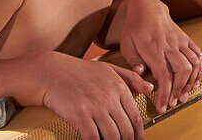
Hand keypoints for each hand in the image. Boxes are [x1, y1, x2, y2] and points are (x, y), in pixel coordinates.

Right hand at [38, 53, 152, 139]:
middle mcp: (109, 97)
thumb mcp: (109, 69)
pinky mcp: (79, 115)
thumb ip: (131, 78)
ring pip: (112, 137)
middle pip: (125, 130)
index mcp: (118, 87)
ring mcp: (94, 107)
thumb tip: (150, 88)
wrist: (51, 72)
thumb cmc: (80, 71)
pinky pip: (93, 138)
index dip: (138, 133)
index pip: (135, 116)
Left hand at [116, 0, 201, 113]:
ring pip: (192, 63)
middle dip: (179, 90)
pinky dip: (200, 69)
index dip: (164, 93)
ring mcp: (179, 41)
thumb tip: (141, 75)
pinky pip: (197, 54)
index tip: (162, 107)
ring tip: (185, 95)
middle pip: (181, 70)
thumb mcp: (127, 45)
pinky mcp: (185, 38)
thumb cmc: (134, 28)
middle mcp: (169, 44)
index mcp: (152, 48)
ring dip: (191, 82)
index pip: (163, 74)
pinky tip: (195, 81)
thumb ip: (133, 62)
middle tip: (173, 103)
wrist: (147, 7)